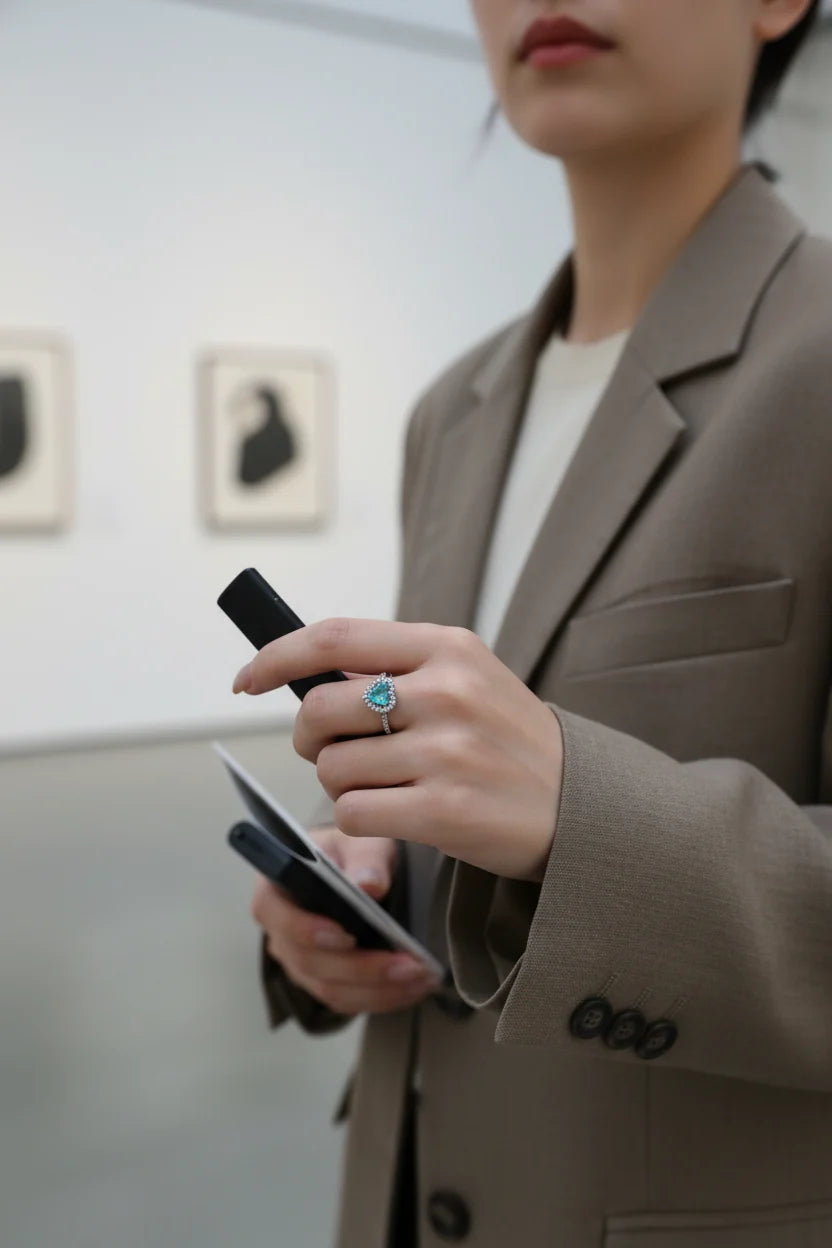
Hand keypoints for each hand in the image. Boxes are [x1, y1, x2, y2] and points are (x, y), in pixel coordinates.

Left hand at [234, 620, 563, 880]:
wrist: (580, 805)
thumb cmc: (508, 740)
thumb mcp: (467, 678)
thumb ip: (396, 668)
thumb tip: (307, 674)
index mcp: (447, 647)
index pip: (334, 637)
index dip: (277, 656)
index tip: (247, 679)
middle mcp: (446, 691)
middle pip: (319, 710)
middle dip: (307, 739)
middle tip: (327, 752)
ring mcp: (446, 751)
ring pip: (333, 768)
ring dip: (342, 784)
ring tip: (387, 785)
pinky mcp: (443, 810)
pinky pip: (354, 813)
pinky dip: (361, 819)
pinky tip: (399, 813)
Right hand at [252, 825, 439, 1015]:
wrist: (361, 870)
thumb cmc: (352, 852)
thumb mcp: (361, 841)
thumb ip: (366, 858)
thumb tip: (369, 885)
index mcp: (275, 890)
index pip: (274, 915)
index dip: (306, 930)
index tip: (347, 936)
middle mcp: (280, 932)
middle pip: (309, 961)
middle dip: (361, 968)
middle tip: (409, 964)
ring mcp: (299, 962)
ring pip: (330, 989)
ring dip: (378, 990)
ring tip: (421, 979)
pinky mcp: (323, 981)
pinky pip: (346, 1000)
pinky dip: (381, 998)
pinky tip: (414, 988)